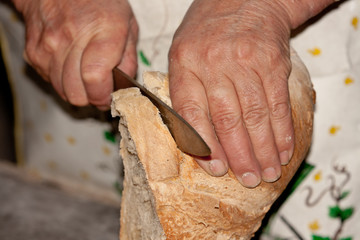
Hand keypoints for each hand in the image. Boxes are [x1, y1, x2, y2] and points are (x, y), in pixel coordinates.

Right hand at [16, 0, 137, 108]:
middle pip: (77, 93)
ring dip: (77, 90)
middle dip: (91, 97)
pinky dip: (62, 80)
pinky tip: (71, 65)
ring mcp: (48, 46)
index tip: (109, 96)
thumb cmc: (98, 4)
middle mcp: (72, 38)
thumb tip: (123, 87)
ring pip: (63, 92)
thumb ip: (129, 60)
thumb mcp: (127, 25)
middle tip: (99, 88)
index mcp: (103, 30)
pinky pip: (50, 81)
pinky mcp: (34, 53)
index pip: (95, 79)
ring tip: (85, 74)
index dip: (103, 96)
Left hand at [169, 0, 293, 186]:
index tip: (216, 169)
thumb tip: (195, 141)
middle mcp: (214, 63)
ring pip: (255, 115)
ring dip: (263, 150)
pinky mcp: (273, 62)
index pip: (191, 112)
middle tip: (249, 179)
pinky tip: (283, 150)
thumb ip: (185, 93)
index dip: (204, 145)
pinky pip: (277, 102)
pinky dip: (282, 131)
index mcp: (185, 63)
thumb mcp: (182, 53)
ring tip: (267, 173)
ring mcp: (245, 61)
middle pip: (227, 119)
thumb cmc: (207, 32)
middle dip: (240, 156)